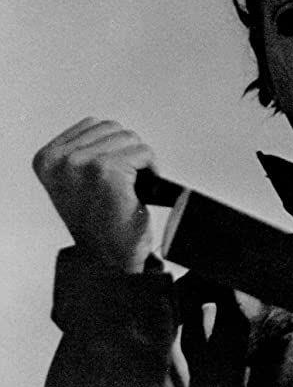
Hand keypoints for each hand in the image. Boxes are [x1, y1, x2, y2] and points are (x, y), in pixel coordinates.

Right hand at [33, 117, 156, 272]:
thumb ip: (83, 153)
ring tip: (134, 188)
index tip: (115, 175)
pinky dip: (151, 169)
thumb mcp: (76, 184)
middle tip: (129, 184)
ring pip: (129, 138)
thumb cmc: (99, 228)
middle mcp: (60, 159)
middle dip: (128, 153)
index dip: (113, 148)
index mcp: (47, 159)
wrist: (110, 261)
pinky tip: (143, 189)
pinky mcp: (107, 171)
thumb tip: (114, 133)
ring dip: (140, 162)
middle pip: (112, 128)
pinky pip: (143, 152)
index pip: (92, 125)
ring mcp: (82, 163)